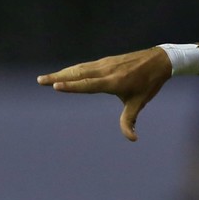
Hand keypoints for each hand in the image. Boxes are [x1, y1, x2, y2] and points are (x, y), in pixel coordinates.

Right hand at [36, 47, 170, 140]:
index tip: (55, 85)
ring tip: (46, 78)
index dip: (71, 86)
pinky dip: (72, 69)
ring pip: (79, 68)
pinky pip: (85, 66)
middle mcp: (105, 71)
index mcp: (113, 82)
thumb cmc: (148, 84)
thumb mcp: (139, 102)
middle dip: (58, 77)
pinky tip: (65, 73)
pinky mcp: (105, 61)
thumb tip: (132, 139)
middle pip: (77, 74)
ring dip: (62, 73)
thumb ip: (130, 120)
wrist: (158, 60)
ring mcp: (104, 64)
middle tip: (40, 81)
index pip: (88, 84)